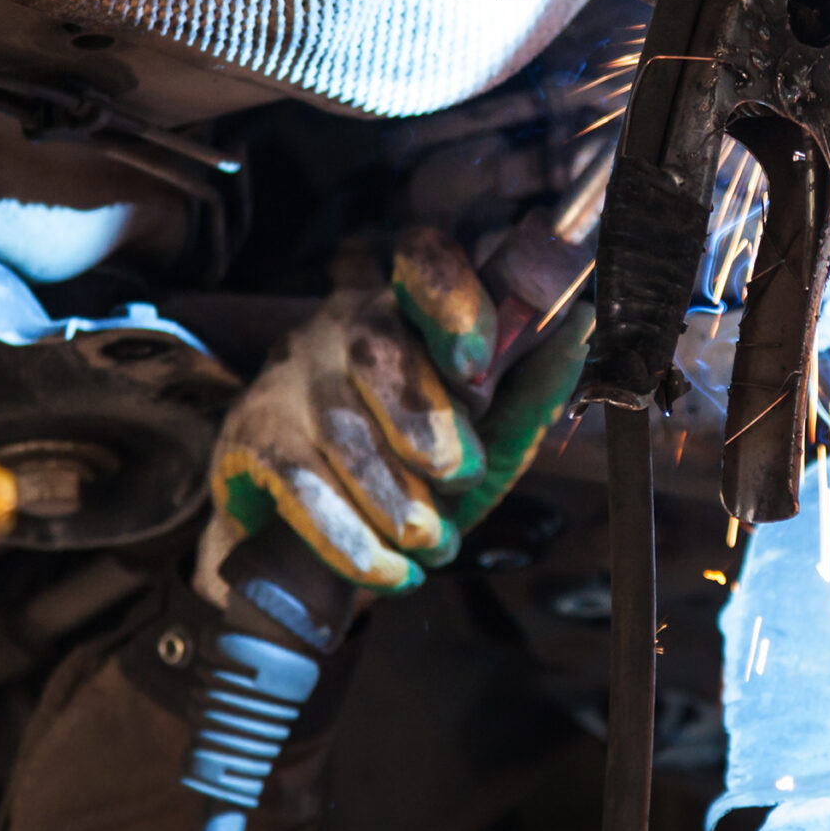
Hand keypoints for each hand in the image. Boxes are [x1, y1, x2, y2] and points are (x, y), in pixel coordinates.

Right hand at [204, 227, 591, 592]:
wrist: (307, 546)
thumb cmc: (411, 475)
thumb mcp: (483, 441)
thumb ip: (526, 394)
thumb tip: (579, 330)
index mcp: (405, 309)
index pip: (421, 260)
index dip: (451, 300)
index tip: (478, 365)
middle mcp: (338, 328)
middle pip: (377, 350)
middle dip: (427, 423)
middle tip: (460, 479)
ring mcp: (287, 380)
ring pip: (343, 429)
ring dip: (398, 502)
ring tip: (434, 544)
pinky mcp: (250, 438)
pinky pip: (302, 485)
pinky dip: (353, 541)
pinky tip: (390, 570)